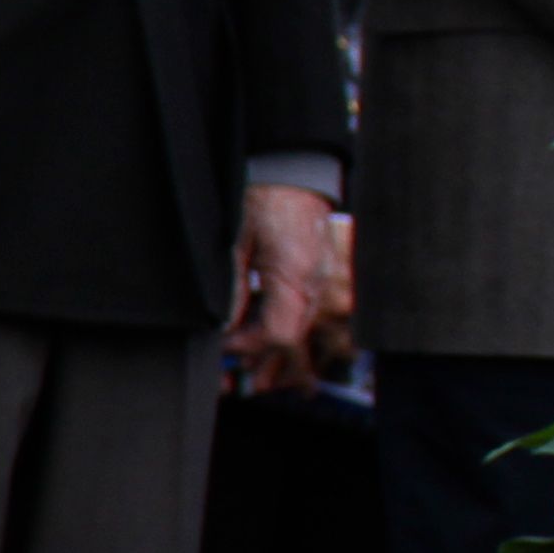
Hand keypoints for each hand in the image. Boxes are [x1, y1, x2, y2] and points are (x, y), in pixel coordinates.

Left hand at [226, 186, 338, 397]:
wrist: (295, 175)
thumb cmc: (265, 201)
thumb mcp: (235, 245)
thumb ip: (234, 290)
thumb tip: (225, 327)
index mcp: (297, 278)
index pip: (280, 335)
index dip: (249, 348)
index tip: (225, 349)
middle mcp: (320, 286)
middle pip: (296, 340)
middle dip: (267, 361)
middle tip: (240, 377)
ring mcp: (328, 284)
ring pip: (307, 332)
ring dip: (282, 353)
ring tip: (260, 374)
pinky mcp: (327, 279)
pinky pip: (313, 317)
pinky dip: (293, 333)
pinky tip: (276, 344)